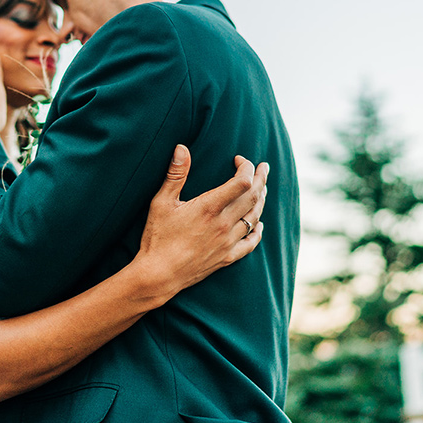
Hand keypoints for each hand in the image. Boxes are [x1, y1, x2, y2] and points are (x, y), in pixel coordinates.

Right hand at [133, 145, 267, 299]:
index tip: (239, 159)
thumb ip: (175, 174)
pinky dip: (258, 231)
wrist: (158, 275)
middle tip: (265, 167)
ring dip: (261, 200)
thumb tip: (182, 148)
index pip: (241, 182)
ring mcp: (227, 242)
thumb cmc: (157, 237)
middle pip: (253, 197)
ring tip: (263, 188)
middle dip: (262, 178)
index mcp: (209, 207)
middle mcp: (223, 224)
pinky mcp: (227, 258)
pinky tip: (259, 224)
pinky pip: (251, 243)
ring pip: (254, 217)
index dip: (246, 167)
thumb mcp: (161, 202)